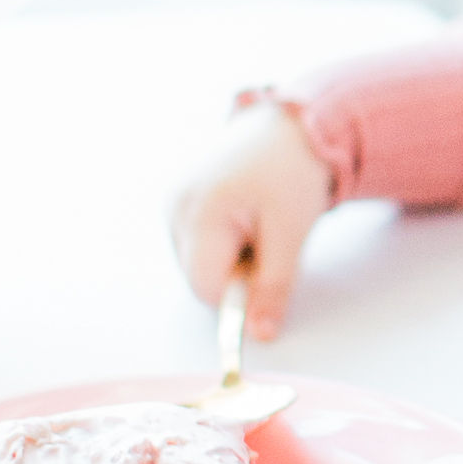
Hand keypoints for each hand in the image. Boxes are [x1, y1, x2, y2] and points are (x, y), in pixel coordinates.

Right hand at [167, 99, 333, 338]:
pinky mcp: (173, 197)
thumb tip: (260, 336)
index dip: (238, 292)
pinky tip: (238, 215)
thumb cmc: (293, 174)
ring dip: (226, 258)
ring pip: (194, 262)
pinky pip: (191, 242)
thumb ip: (274, 287)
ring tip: (254, 224)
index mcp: (201, 211)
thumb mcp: (291, 233)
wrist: (289, 128)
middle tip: (266, 241)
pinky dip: (217, 241)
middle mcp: (174, 205)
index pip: (204, 286)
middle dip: (233, 273)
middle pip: (196, 276)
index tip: (268, 271)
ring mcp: (169, 199)